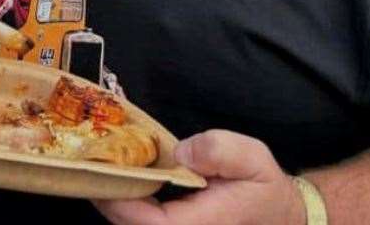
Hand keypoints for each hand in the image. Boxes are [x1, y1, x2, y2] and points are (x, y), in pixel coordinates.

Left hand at [94, 130, 304, 224]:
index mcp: (205, 224)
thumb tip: (181, 152)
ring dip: (114, 201)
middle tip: (89, 164)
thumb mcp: (252, 157)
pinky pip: (144, 222)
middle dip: (108, 198)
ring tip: (99, 168)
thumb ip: (219, 150)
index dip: (122, 204)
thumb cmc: (264, 186)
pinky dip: (126, 204)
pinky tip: (120, 179)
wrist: (281, 214)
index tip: (103, 175)